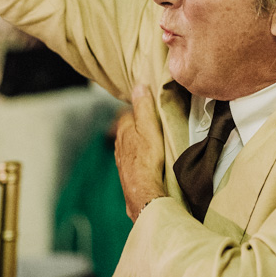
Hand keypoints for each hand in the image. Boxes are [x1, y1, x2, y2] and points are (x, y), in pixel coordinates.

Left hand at [115, 86, 166, 221]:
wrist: (142, 190)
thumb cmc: (147, 157)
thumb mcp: (149, 126)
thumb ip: (143, 106)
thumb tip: (138, 85)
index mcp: (123, 128)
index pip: (130, 112)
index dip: (142, 110)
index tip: (154, 111)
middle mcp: (118, 142)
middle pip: (130, 129)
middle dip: (140, 127)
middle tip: (157, 127)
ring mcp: (121, 158)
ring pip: (131, 144)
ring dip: (140, 143)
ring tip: (155, 144)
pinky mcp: (127, 171)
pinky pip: (134, 159)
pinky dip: (141, 157)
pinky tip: (150, 161)